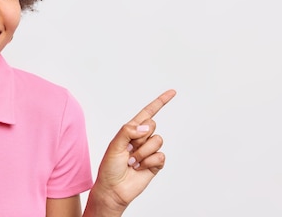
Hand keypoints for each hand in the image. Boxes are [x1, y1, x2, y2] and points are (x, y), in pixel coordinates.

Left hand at [85, 89, 175, 215]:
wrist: (114, 190)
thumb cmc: (110, 168)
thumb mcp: (114, 145)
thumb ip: (128, 131)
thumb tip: (146, 126)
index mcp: (131, 130)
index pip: (148, 113)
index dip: (160, 102)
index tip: (172, 92)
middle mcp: (142, 138)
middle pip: (153, 125)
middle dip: (140, 137)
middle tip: (129, 150)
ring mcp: (149, 151)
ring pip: (157, 141)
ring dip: (143, 152)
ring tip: (132, 162)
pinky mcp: (156, 163)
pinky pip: (161, 155)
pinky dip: (149, 162)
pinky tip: (140, 168)